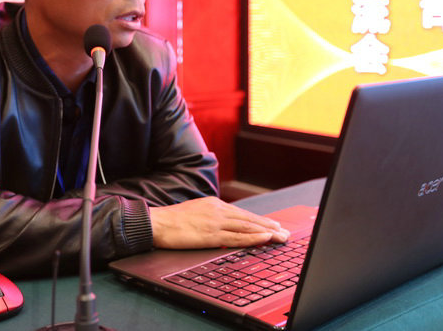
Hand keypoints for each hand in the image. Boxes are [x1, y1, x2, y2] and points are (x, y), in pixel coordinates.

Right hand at [149, 197, 289, 248]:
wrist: (157, 222)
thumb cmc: (171, 220)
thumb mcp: (194, 212)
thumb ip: (210, 216)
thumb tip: (221, 225)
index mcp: (214, 204)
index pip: (242, 214)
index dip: (259, 220)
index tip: (272, 225)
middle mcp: (218, 210)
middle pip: (250, 219)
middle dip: (269, 226)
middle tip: (285, 232)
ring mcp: (216, 222)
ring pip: (248, 227)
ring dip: (268, 232)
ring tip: (281, 237)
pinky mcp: (212, 235)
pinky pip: (237, 237)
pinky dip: (254, 238)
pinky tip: (265, 239)